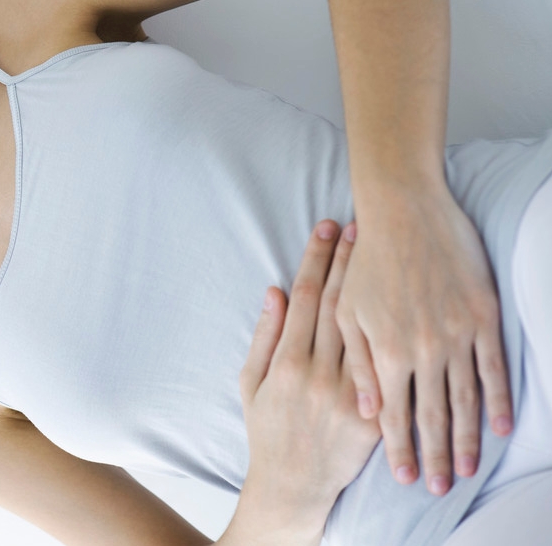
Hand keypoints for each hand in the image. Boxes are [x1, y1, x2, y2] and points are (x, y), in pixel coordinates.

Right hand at [228, 220, 379, 545]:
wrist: (294, 484)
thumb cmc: (268, 430)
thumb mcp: (252, 383)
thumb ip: (265, 337)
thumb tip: (275, 291)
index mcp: (287, 363)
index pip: (307, 297)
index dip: (317, 259)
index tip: (327, 228)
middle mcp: (319, 374)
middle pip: (342, 304)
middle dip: (350, 261)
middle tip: (362, 225)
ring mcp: (350, 393)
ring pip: (368, 328)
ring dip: (376, 286)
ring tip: (383, 251)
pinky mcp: (373, 413)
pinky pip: (386, 366)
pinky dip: (393, 332)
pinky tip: (401, 303)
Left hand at [337, 187, 513, 495]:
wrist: (404, 212)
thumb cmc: (367, 262)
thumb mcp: (348, 313)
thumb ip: (357, 363)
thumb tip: (366, 410)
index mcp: (384, 352)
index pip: (392, 414)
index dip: (399, 448)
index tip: (404, 477)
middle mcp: (422, 350)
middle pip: (432, 416)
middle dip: (435, 455)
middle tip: (437, 488)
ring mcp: (455, 335)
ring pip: (465, 399)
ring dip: (468, 438)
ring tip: (467, 469)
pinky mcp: (481, 317)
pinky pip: (493, 368)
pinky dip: (498, 399)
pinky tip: (500, 425)